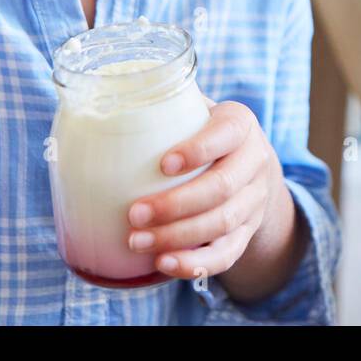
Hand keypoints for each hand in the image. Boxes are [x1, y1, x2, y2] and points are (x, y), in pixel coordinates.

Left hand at [126, 99, 284, 280]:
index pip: (226, 134)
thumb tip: (106, 96)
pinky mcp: (248, 232)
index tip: (163, 164)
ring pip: (223, 223)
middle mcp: (254, 162)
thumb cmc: (205, 132)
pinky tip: (164, 263)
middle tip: (134, 214)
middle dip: (175, 205)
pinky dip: (195, 264)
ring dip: (178, 237)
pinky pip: (227, 254)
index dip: (197, 150)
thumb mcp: (195, 109)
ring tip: (137, 241)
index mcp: (240, 125)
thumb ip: (165, 104)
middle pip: (221, 188)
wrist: (251, 164)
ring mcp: (254, 200)